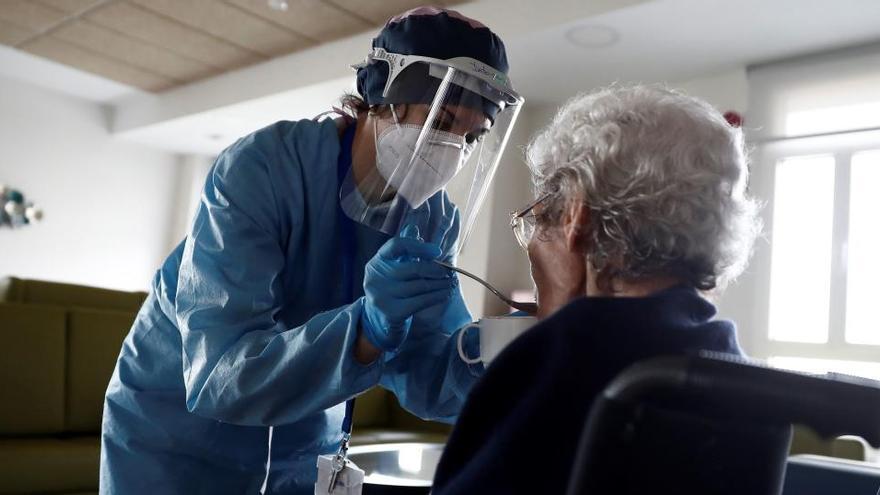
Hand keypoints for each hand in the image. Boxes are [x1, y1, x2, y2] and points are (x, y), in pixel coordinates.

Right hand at [361, 225, 456, 350]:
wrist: (378, 319)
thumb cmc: (392, 288)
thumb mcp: (394, 266)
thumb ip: (404, 249)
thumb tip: (413, 229)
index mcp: (378, 260)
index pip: (396, 245)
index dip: (418, 246)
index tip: (437, 251)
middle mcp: (375, 276)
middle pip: (412, 268)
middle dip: (434, 270)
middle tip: (448, 272)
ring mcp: (382, 295)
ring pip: (419, 286)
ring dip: (440, 284)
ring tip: (450, 283)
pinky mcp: (391, 312)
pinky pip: (420, 302)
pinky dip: (436, 297)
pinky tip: (445, 294)